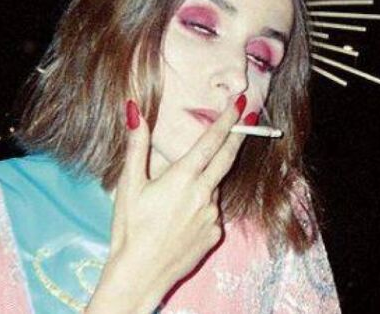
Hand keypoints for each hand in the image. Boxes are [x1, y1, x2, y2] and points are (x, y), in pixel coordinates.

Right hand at [86, 94, 246, 312]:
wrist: (140, 274)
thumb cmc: (130, 228)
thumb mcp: (129, 185)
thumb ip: (137, 145)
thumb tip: (135, 110)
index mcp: (183, 178)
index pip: (211, 142)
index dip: (227, 121)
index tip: (240, 104)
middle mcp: (203, 194)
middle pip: (227, 158)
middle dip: (239, 136)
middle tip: (250, 117)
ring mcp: (212, 216)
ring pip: (213, 188)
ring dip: (205, 182)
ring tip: (173, 199)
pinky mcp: (214, 234)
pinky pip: (210, 213)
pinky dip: (200, 207)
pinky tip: (178, 220)